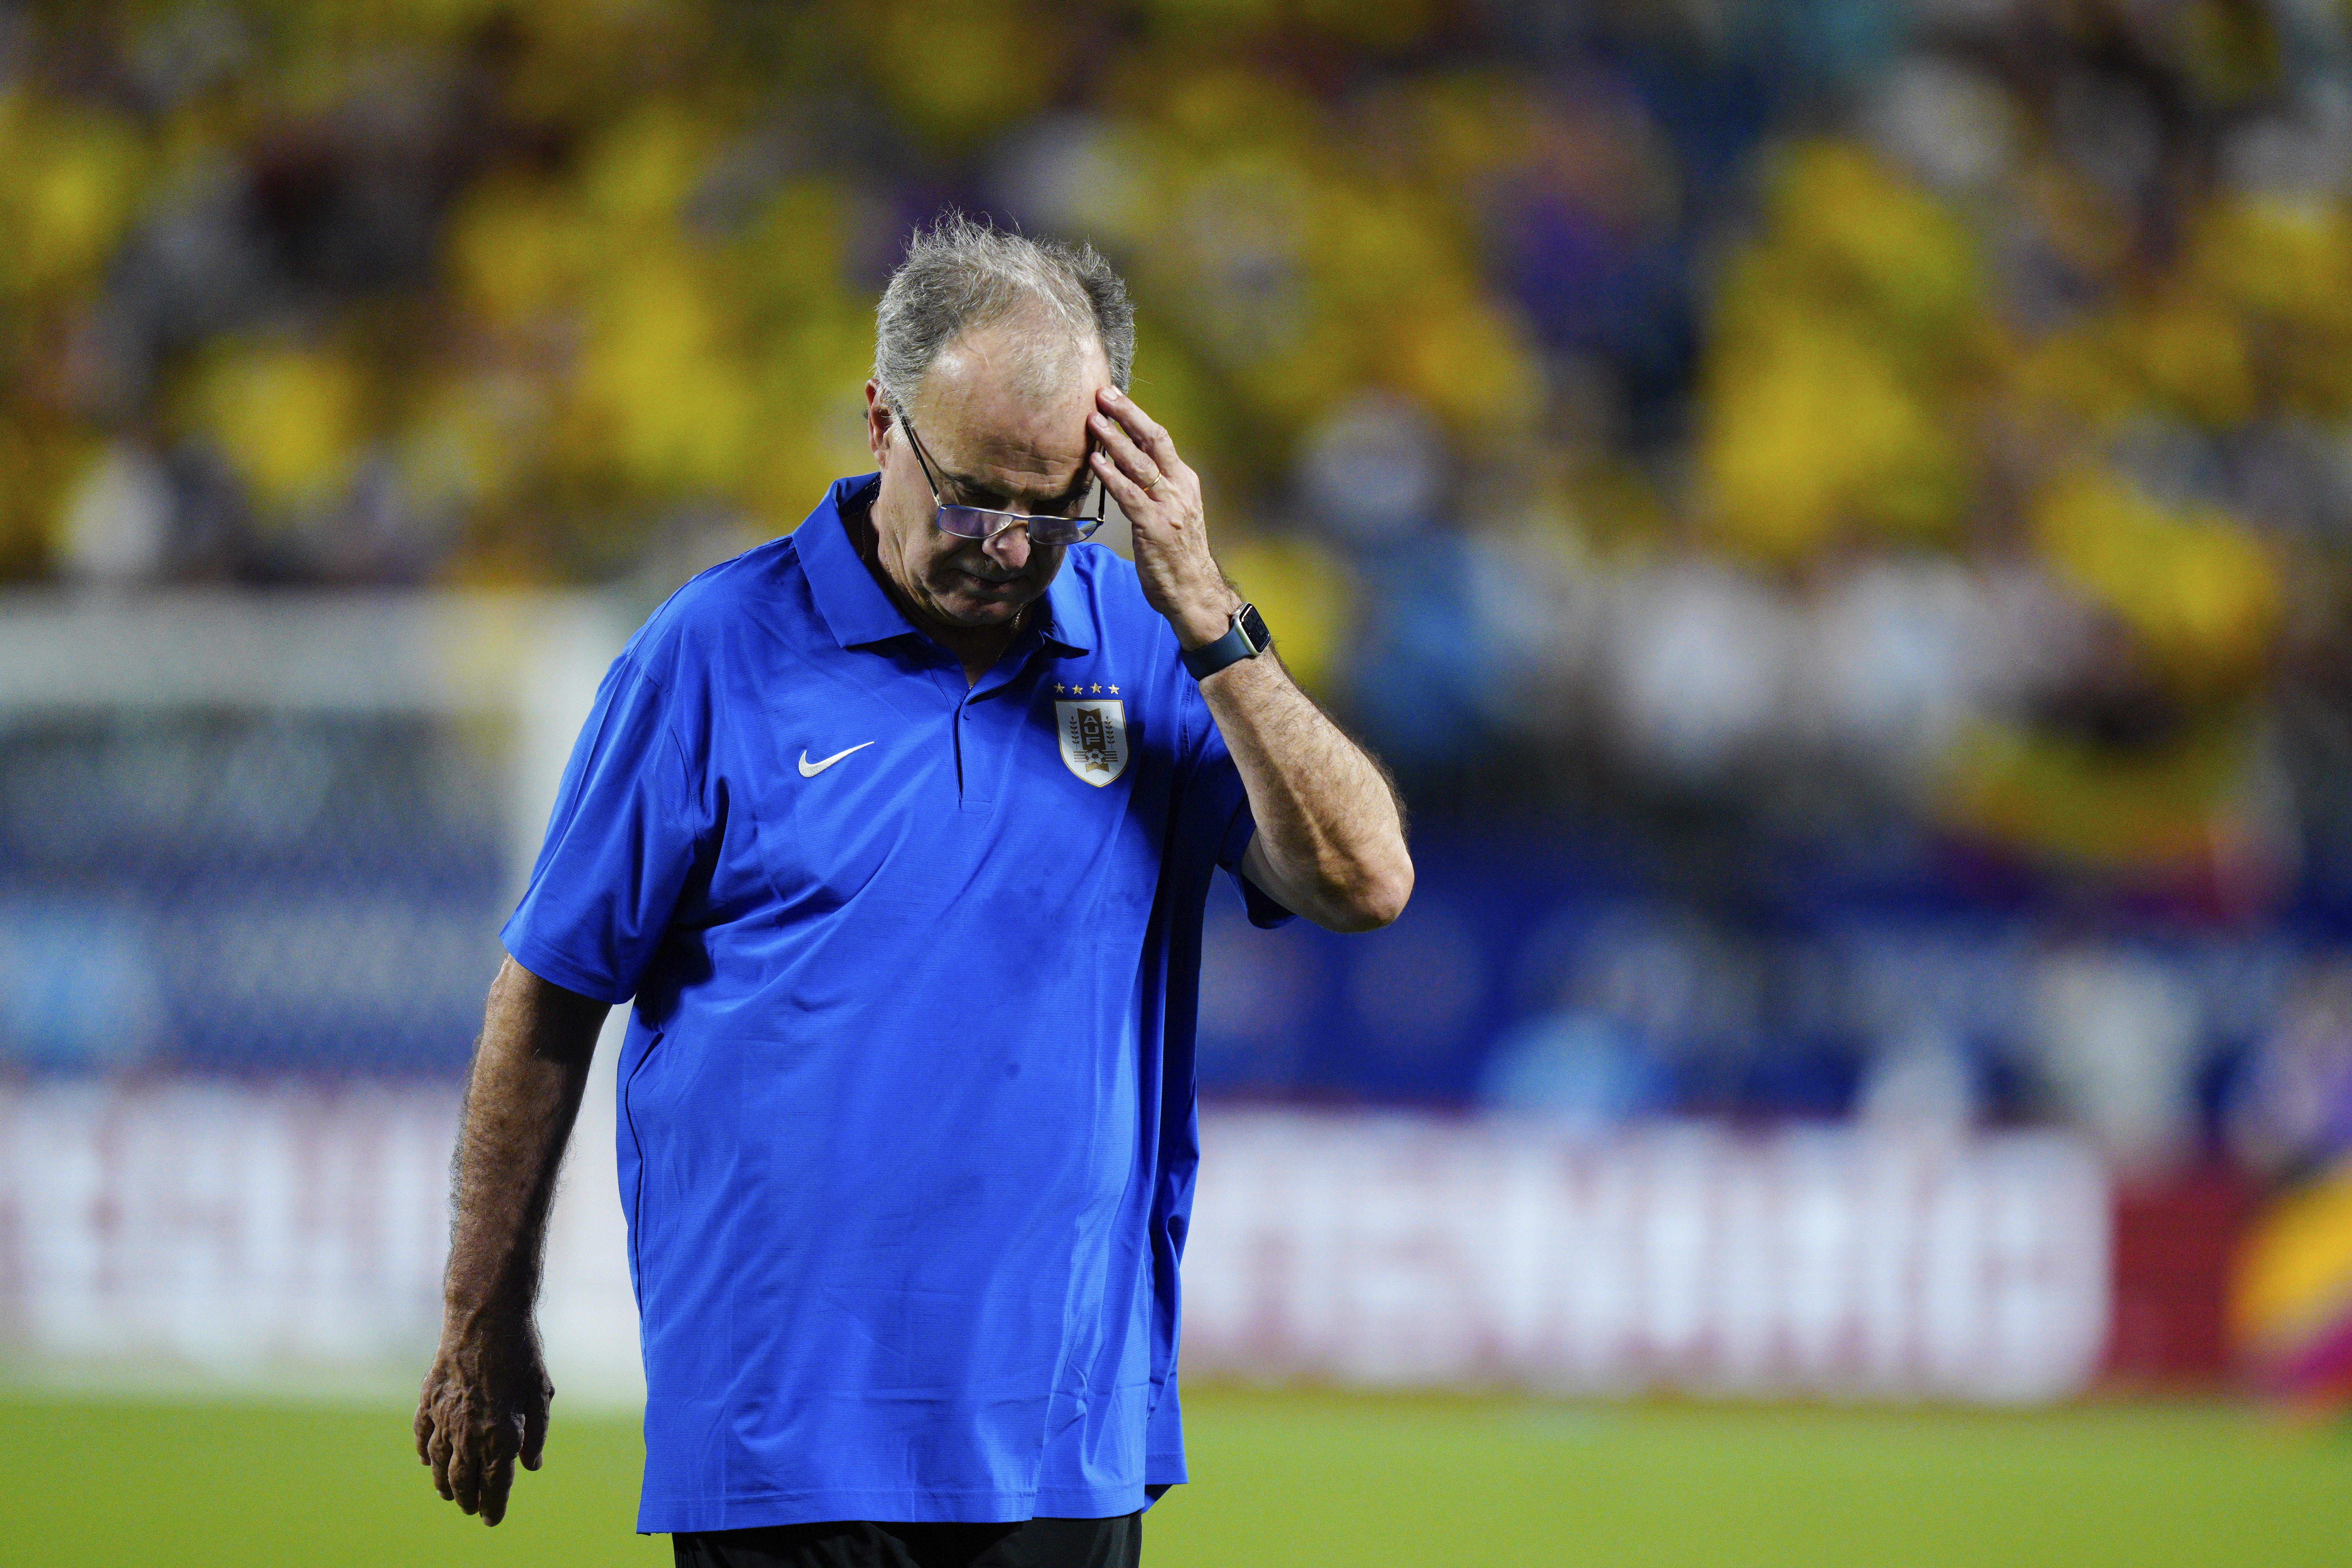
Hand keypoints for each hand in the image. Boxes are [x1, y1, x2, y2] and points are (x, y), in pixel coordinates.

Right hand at [414, 1314, 552, 1525]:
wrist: (486, 1317)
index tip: (492, 1520)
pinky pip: (422, 1435)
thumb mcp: (540, 1393)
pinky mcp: (429, 1399)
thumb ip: (537, 1433)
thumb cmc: (521, 1353)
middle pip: (463, 1479)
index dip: (494, 1505)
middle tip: (472, 1510)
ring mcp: (445, 1416)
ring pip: (438, 1463)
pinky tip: (425, 1461)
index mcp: (501, 1433)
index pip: (495, 1483)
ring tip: (449, 1495)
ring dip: (443, 1483)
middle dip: (468, 1499)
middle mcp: (469, 1431)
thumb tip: (531, 1466)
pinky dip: (423, 1452)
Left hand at [1088, 387, 1239, 648]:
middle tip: (1102, 394)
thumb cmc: (1177, 554)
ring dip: (1114, 440)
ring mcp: (1168, 507)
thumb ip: (1154, 488)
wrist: (1193, 591)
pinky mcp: (1154, 527)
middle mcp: (1179, 489)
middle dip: (1127, 414)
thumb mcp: (1172, 512)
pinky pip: (1130, 495)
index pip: (1160, 439)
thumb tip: (1126, 464)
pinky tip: (1095, 462)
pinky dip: (1112, 476)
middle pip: (1153, 440)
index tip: (1114, 397)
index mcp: (1185, 482)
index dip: (1136, 415)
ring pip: (1140, 464)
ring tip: (1093, 421)